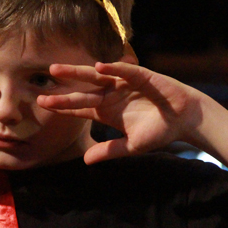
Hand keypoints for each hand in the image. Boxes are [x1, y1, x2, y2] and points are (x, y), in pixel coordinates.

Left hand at [37, 61, 200, 163]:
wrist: (186, 122)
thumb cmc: (159, 132)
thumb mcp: (131, 146)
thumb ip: (109, 150)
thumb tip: (85, 161)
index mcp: (107, 111)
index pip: (80, 107)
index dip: (62, 105)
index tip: (42, 103)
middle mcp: (113, 95)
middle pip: (83, 90)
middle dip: (63, 88)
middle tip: (41, 86)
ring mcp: (126, 85)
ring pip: (98, 76)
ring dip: (77, 71)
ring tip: (57, 69)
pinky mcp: (144, 77)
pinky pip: (126, 71)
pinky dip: (114, 67)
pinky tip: (98, 66)